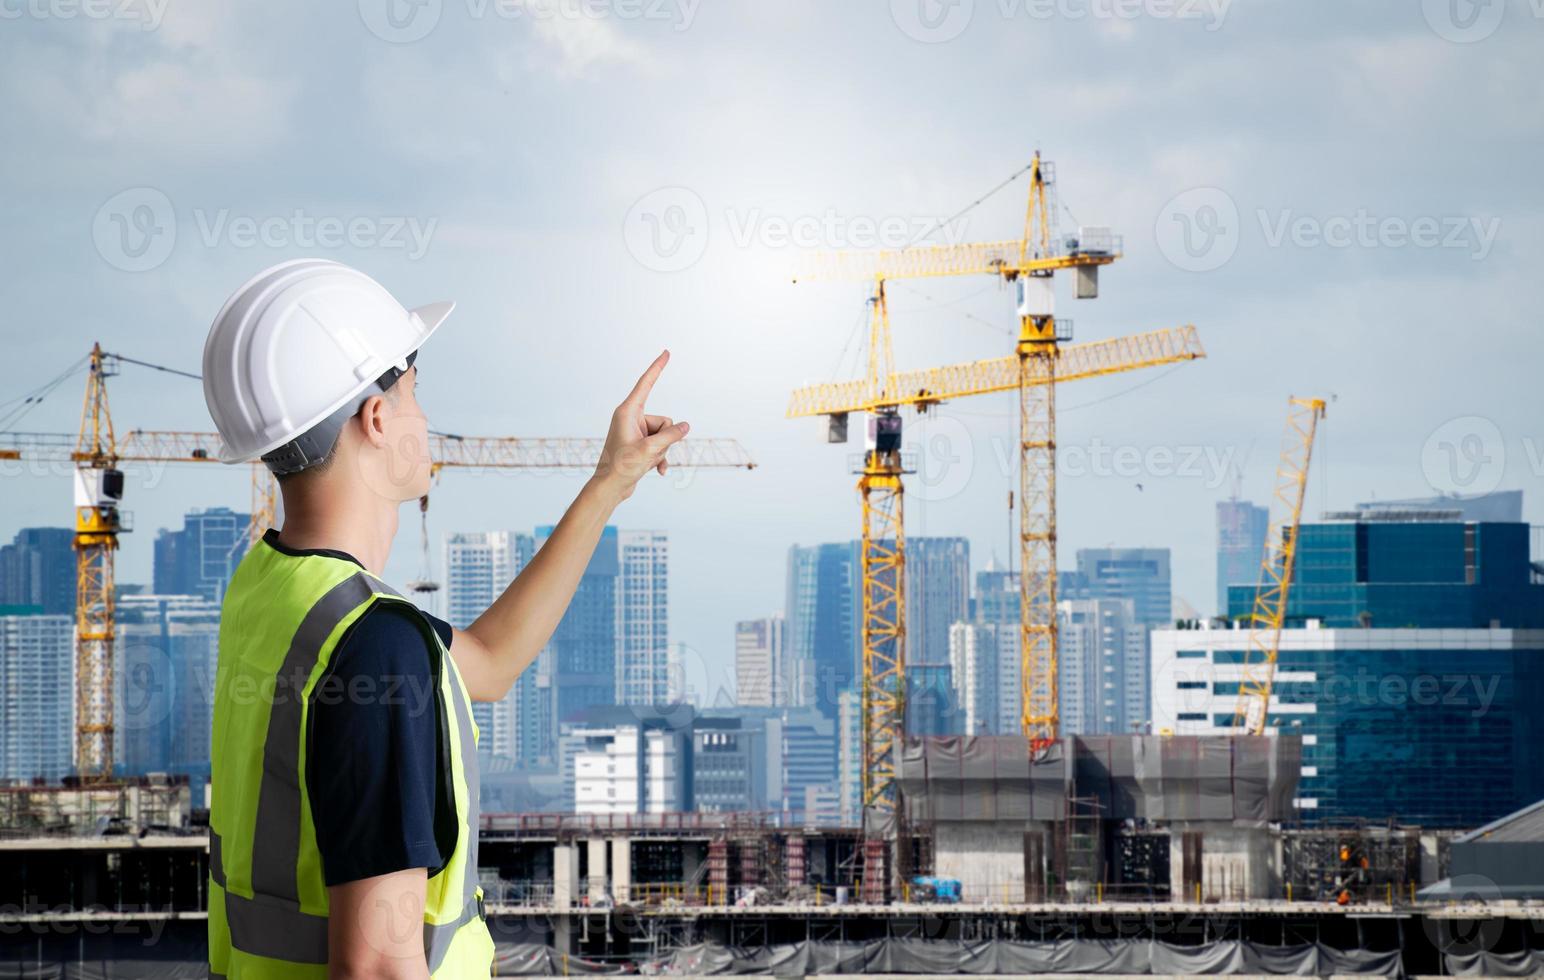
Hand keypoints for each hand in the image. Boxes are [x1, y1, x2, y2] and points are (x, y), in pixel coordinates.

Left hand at [593, 350, 689, 502]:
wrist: (611, 488)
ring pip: (664, 434)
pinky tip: (658, 471)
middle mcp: (631, 417)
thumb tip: (686, 426)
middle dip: (665, 438)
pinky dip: (661, 458)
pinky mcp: (639, 443)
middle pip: (664, 420)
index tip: (666, 352)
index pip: (646, 383)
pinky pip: (660, 445)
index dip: (657, 368)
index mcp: (627, 411)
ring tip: (649, 463)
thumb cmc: (623, 467)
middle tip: (649, 453)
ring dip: (663, 451)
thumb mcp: (651, 449)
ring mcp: (635, 431)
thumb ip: (671, 435)